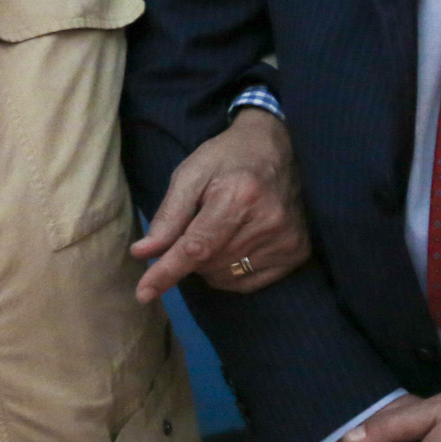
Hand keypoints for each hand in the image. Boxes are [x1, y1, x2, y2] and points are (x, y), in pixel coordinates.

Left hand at [130, 110, 311, 302]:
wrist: (277, 149)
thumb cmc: (227, 158)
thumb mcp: (190, 174)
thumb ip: (169, 216)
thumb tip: (143, 253)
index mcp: (239, 196)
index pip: (197, 247)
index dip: (167, 271)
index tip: (143, 293)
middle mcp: (268, 222)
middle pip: (209, 264)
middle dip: (188, 255)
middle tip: (195, 225)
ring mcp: (287, 240)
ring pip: (225, 277)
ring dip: (208, 264)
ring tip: (217, 230)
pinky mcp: (297, 253)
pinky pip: (248, 283)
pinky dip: (229, 272)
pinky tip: (233, 245)